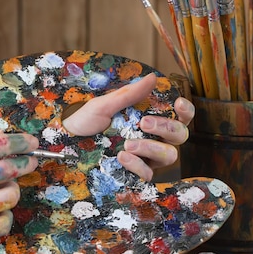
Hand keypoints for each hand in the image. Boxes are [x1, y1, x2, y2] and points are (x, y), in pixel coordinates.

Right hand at [0, 131, 38, 246]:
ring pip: (11, 195)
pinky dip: (5, 216)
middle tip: (29, 162)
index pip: (1, 144)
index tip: (31, 142)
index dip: (22, 142)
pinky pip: (3, 223)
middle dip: (27, 163)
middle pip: (12, 168)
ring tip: (2, 189)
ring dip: (12, 190)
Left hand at [63, 73, 193, 180]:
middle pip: (180, 136)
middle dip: (167, 127)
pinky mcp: (136, 175)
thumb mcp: (105, 105)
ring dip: (151, 147)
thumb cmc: (86, 122)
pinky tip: (121, 157)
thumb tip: (153, 77)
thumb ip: (129, 94)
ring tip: (128, 143)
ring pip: (170, 156)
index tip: (178, 104)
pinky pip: (149, 173)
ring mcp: (147, 159)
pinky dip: (137, 165)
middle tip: (144, 122)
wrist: (66, 146)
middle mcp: (154, 139)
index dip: (187, 111)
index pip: (181, 116)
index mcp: (151, 119)